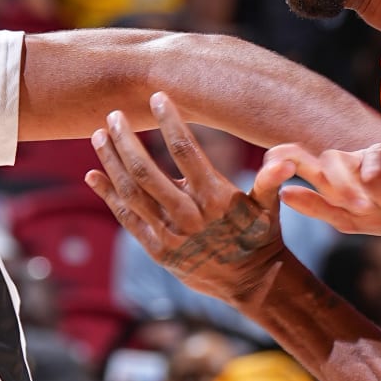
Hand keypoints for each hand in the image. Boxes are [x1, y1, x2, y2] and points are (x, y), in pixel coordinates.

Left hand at [86, 96, 283, 303]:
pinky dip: (107, 195)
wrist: (250, 283)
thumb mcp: (270, 207)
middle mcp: (187, 215)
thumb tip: (288, 159)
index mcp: (215, 197)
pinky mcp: (157, 249)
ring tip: (98, 136)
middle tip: (114, 115)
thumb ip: (270, 180)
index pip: (186, 150)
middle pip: (146, 171)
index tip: (157, 97)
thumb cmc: (261, 235)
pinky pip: (127, 218)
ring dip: (111, 163)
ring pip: (131, 193)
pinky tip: (93, 174)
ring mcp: (169, 234)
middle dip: (126, 141)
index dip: (169, 121)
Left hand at [259, 137, 380, 237]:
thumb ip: (317, 207)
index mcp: (332, 173)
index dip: (284, 156)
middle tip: (365, 210)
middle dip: (346, 192)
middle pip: (331, 160)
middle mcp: (352, 157)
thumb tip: (283, 193)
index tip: (270, 161)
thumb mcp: (347, 218)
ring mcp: (380, 151)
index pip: (299, 156)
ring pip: (370, 174)